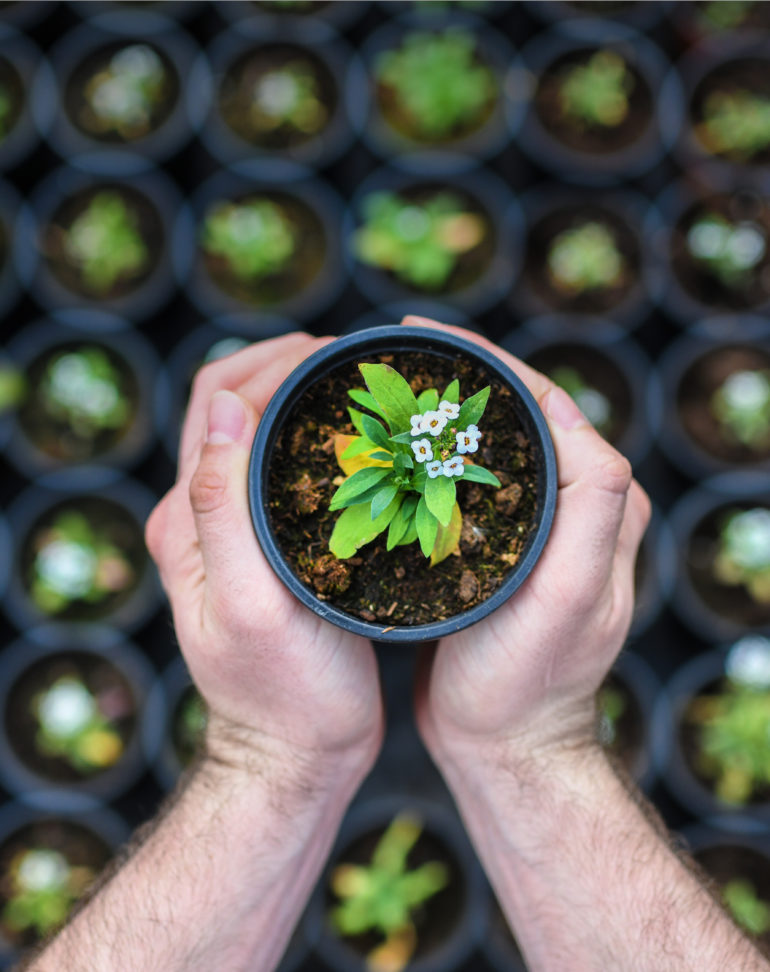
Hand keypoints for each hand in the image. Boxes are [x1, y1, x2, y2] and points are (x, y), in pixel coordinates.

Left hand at [146, 333, 382, 788]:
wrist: (294, 755)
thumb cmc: (286, 695)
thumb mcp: (254, 605)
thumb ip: (224, 508)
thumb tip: (224, 408)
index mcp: (187, 520)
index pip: (217, 401)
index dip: (274, 364)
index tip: (342, 360)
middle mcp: (200, 517)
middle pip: (232, 405)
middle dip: (290, 365)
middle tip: (360, 364)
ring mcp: (231, 532)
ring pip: (258, 433)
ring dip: (303, 398)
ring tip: (365, 392)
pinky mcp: (264, 549)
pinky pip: (281, 469)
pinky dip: (315, 440)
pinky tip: (364, 446)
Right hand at [407, 317, 650, 766]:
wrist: (506, 745)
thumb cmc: (529, 684)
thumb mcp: (567, 602)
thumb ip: (591, 516)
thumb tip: (581, 427)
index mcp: (601, 502)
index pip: (546, 402)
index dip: (487, 360)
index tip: (423, 337)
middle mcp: (576, 505)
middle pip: (516, 413)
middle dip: (458, 374)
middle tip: (394, 355)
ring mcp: (538, 524)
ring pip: (490, 442)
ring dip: (442, 410)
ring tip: (386, 390)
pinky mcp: (504, 544)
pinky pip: (472, 479)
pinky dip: (433, 453)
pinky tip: (391, 449)